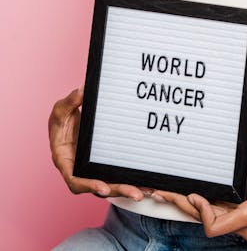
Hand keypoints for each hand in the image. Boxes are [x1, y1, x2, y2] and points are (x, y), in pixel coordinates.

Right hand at [48, 86, 143, 200]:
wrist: (70, 121)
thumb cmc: (62, 119)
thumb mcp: (61, 109)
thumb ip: (69, 102)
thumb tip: (82, 90)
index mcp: (65, 161)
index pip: (76, 180)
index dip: (89, 185)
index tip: (104, 188)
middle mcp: (80, 170)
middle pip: (99, 186)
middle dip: (118, 190)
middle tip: (137, 194)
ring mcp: (94, 169)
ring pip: (111, 183)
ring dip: (129, 188)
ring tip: (148, 189)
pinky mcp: (105, 165)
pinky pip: (118, 174)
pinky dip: (131, 178)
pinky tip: (148, 181)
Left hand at [152, 110, 246, 240]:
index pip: (215, 225)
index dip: (201, 211)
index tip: (194, 194)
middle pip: (207, 221)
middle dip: (185, 205)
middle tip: (164, 190)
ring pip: (214, 222)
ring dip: (195, 208)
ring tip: (175, 193)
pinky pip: (225, 220)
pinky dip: (210, 209)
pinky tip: (200, 198)